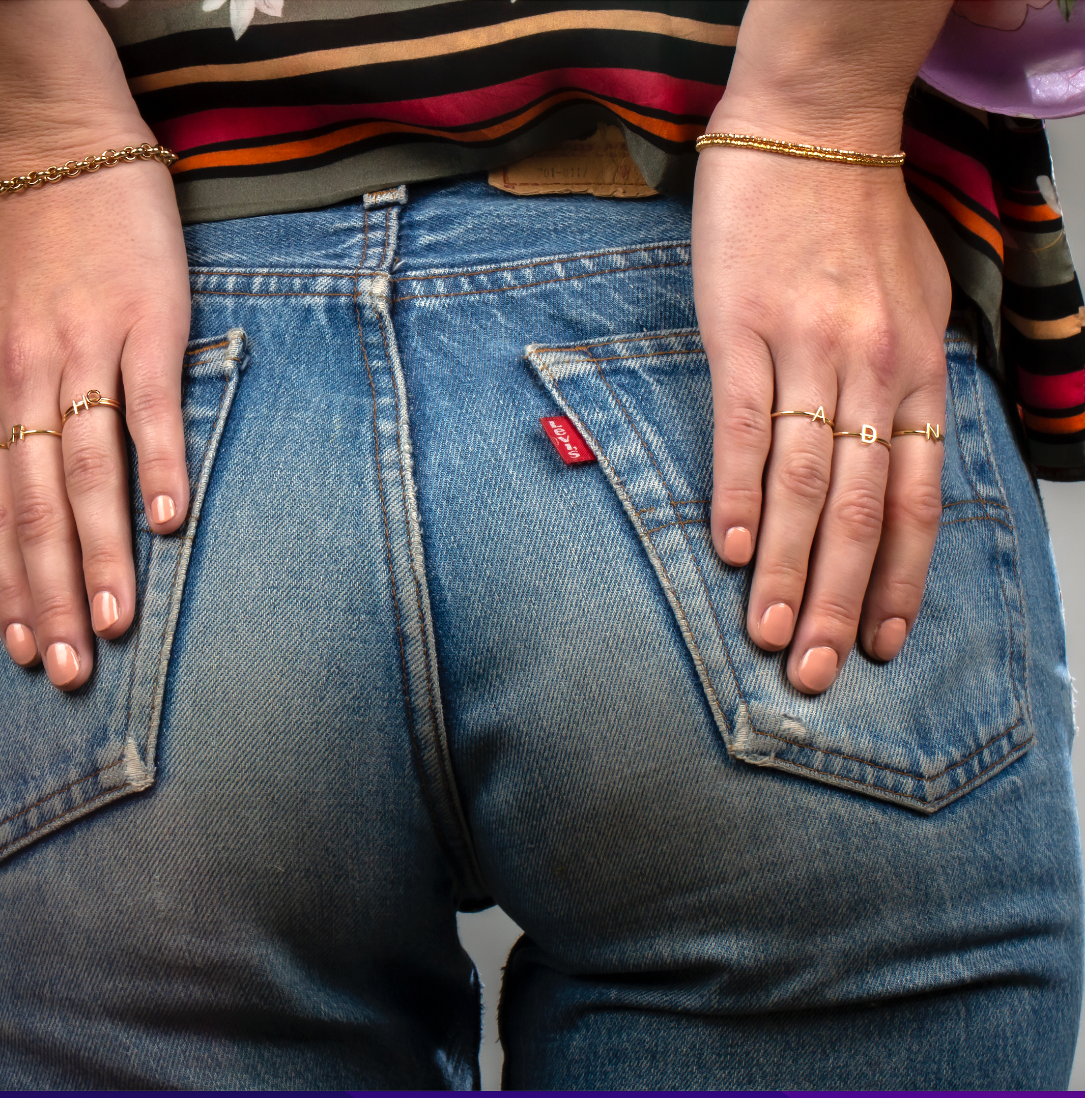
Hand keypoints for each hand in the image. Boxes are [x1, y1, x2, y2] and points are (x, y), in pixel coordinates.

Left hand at [0, 132, 190, 689]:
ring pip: (87, 471)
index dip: (7, 586)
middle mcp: (25, 380)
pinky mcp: (146, 324)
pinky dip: (159, 465)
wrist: (57, 147)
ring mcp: (86, 352)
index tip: (24, 649)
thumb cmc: (23, 246)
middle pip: (35, 509)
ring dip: (101, 553)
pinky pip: (150, 406)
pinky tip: (168, 523)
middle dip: (50, 595)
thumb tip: (9, 481)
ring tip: (116, 621)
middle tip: (69, 668)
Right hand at [693, 128, 951, 693]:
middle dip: (842, 599)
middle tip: (819, 672)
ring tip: (770, 633)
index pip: (918, 500)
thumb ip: (907, 385)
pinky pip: (744, 424)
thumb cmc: (858, 221)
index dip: (902, 580)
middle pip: (862, 507)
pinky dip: (740, 492)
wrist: (809, 128)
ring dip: (788, 567)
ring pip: (806, 481)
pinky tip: (731, 549)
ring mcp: (807, 348)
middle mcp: (874, 368)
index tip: (883, 644)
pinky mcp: (742, 327)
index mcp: (918, 369)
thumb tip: (895, 463)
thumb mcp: (915, 302)